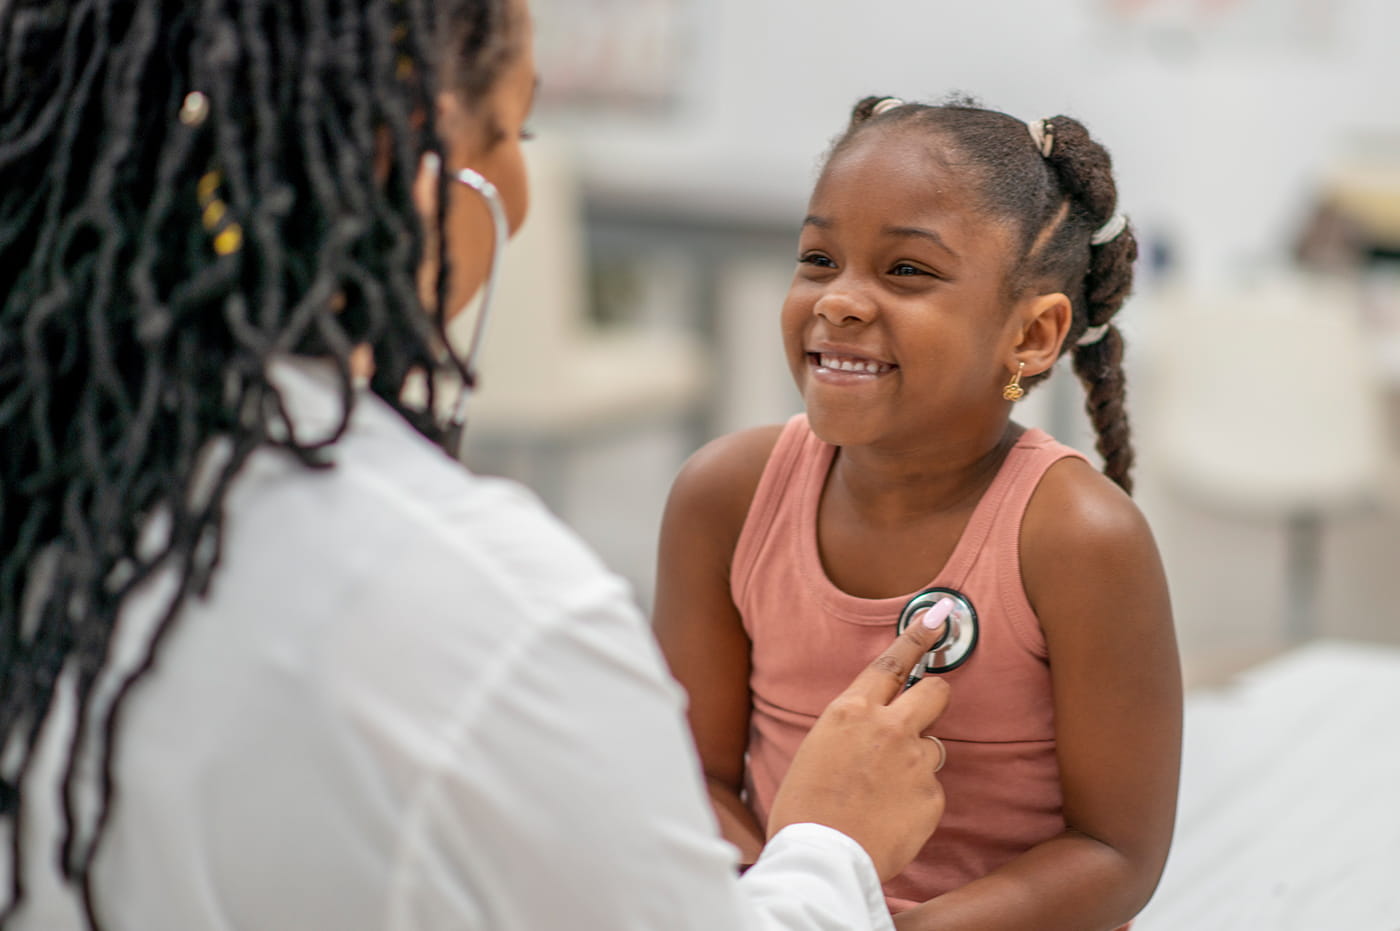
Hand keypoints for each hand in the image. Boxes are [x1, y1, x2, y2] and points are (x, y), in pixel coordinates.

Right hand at [765, 613, 951, 880]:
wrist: (820, 859)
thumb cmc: (804, 809)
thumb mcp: (816, 751)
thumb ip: (852, 730)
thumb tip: (873, 728)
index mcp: (850, 711)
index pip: (891, 662)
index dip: (917, 637)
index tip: (938, 617)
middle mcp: (888, 727)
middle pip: (934, 691)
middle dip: (933, 697)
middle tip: (922, 715)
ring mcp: (915, 761)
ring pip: (934, 746)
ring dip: (918, 761)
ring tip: (885, 793)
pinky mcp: (933, 796)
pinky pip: (932, 789)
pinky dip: (916, 801)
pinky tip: (890, 818)